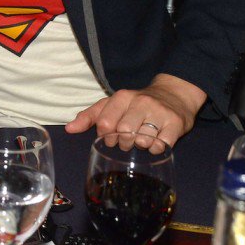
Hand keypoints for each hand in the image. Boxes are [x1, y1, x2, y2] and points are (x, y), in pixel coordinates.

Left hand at [65, 74, 206, 152]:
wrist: (174, 95)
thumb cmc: (137, 104)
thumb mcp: (112, 104)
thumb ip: (90, 116)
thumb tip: (69, 129)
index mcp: (122, 97)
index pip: (105, 123)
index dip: (105, 136)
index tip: (110, 138)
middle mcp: (141, 102)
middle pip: (123, 132)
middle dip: (122, 143)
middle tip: (127, 142)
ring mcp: (159, 112)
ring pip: (142, 140)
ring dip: (139, 146)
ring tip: (141, 140)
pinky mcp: (175, 124)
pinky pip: (161, 146)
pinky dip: (155, 149)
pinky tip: (155, 143)